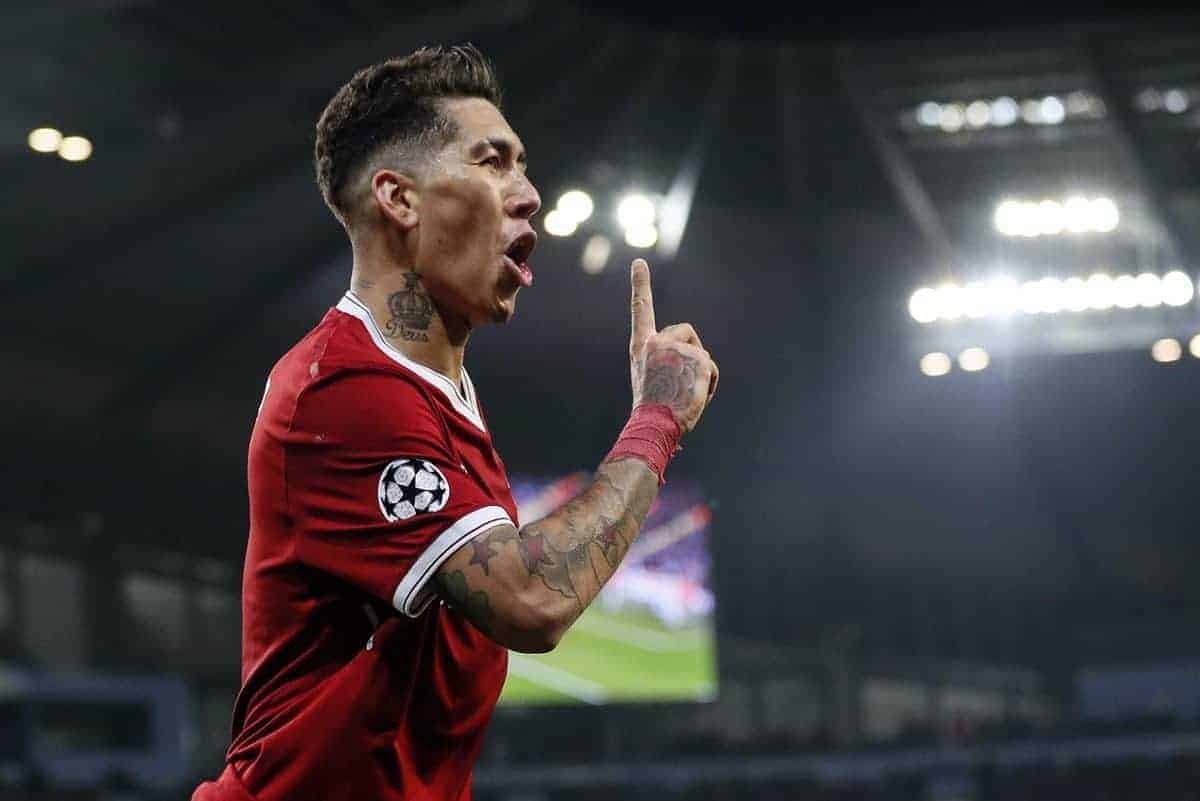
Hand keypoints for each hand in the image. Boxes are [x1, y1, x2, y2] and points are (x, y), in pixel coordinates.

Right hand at [628, 258, 718, 433]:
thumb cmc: (653, 411)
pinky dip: (709, 382)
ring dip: (700, 372)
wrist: (654, 425)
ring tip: (686, 393)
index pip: (641, 309)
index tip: (639, 263)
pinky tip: (697, 395)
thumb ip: (663, 360)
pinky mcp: (695, 356)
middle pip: (685, 332)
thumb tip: (688, 362)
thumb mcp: (649, 378)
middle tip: (681, 382)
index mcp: (641, 347)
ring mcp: (676, 347)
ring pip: (700, 351)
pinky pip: (710, 366)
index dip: (641, 284)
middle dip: (691, 352)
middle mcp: (656, 342)